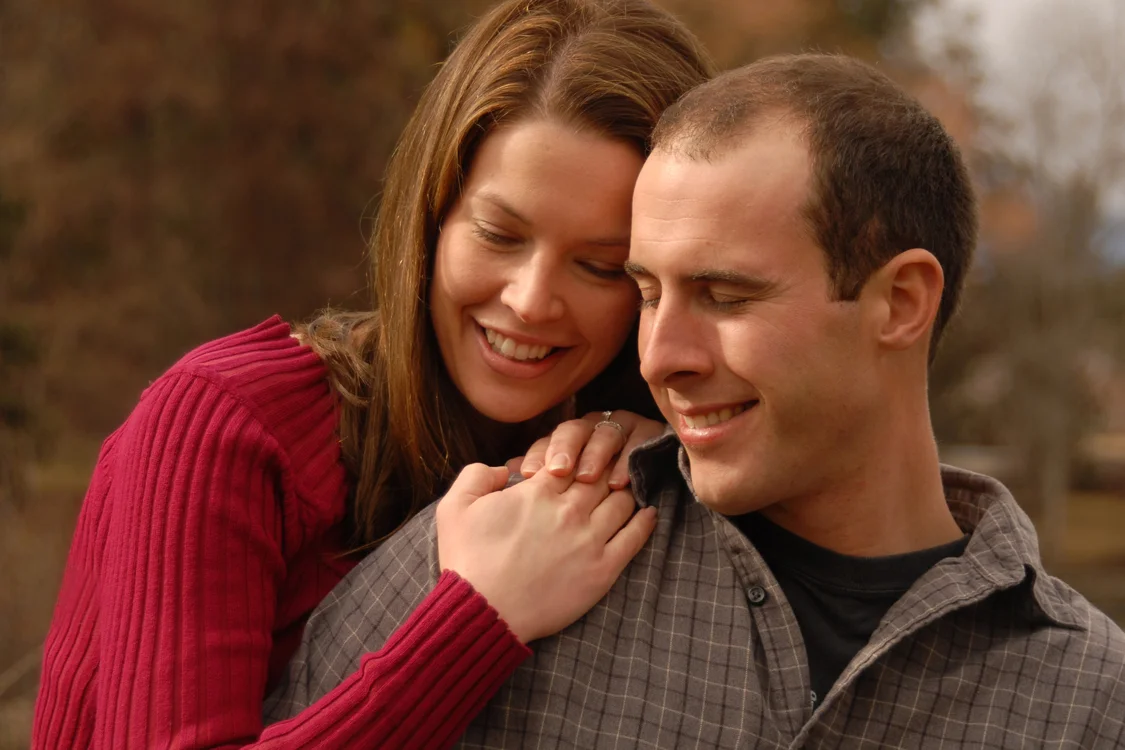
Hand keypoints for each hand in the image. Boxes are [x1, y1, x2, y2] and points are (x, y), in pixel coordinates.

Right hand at [435, 463, 657, 643]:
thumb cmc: (467, 561)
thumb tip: (502, 468)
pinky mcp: (602, 570)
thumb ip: (477, 474)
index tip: (581, 458)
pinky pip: (635, 538)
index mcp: (538, 491)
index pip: (572, 457)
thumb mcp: (454, 507)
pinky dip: (645, 521)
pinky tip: (649, 513)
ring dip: (626, 490)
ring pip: (622, 501)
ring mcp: (589, 540)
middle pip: (602, 475)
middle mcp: (569, 510)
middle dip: (607, 467)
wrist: (483, 612)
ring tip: (628, 488)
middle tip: (613, 466)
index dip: (578, 454)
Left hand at [518, 410, 665, 488]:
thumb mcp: (558, 489)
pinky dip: (628, 460)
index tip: (529, 474)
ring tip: (588, 477)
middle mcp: (591, 431)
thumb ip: (530, 479)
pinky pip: (637, 442)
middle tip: (558, 470)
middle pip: (574, 431)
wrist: (648, 485)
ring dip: (596, 454)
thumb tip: (507, 474)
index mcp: (567, 442)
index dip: (538, 456)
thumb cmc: (593, 496)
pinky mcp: (648, 435)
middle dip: (565, 449)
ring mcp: (621, 430)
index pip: (547, 442)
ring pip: (605, 432)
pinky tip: (620, 482)